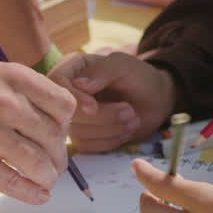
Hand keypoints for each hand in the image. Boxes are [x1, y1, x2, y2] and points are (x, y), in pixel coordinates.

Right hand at [0, 58, 75, 201]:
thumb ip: (24, 93)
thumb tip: (58, 125)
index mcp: (14, 78)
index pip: (64, 107)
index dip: (65, 124)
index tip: (57, 133)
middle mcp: (4, 104)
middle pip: (55, 138)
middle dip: (58, 156)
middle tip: (55, 164)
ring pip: (38, 164)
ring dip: (47, 176)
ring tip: (45, 179)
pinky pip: (13, 183)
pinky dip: (31, 193)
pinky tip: (38, 195)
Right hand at [48, 51, 175, 151]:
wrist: (156, 101)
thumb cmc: (140, 78)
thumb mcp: (125, 66)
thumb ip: (103, 71)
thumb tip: (78, 85)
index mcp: (73, 68)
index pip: (56, 82)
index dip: (73, 98)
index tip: (93, 107)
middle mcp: (68, 92)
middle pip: (67, 112)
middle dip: (102, 117)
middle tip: (130, 111)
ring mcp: (73, 117)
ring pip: (78, 132)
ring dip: (110, 129)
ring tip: (133, 119)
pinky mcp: (82, 137)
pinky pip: (87, 146)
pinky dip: (110, 141)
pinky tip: (126, 131)